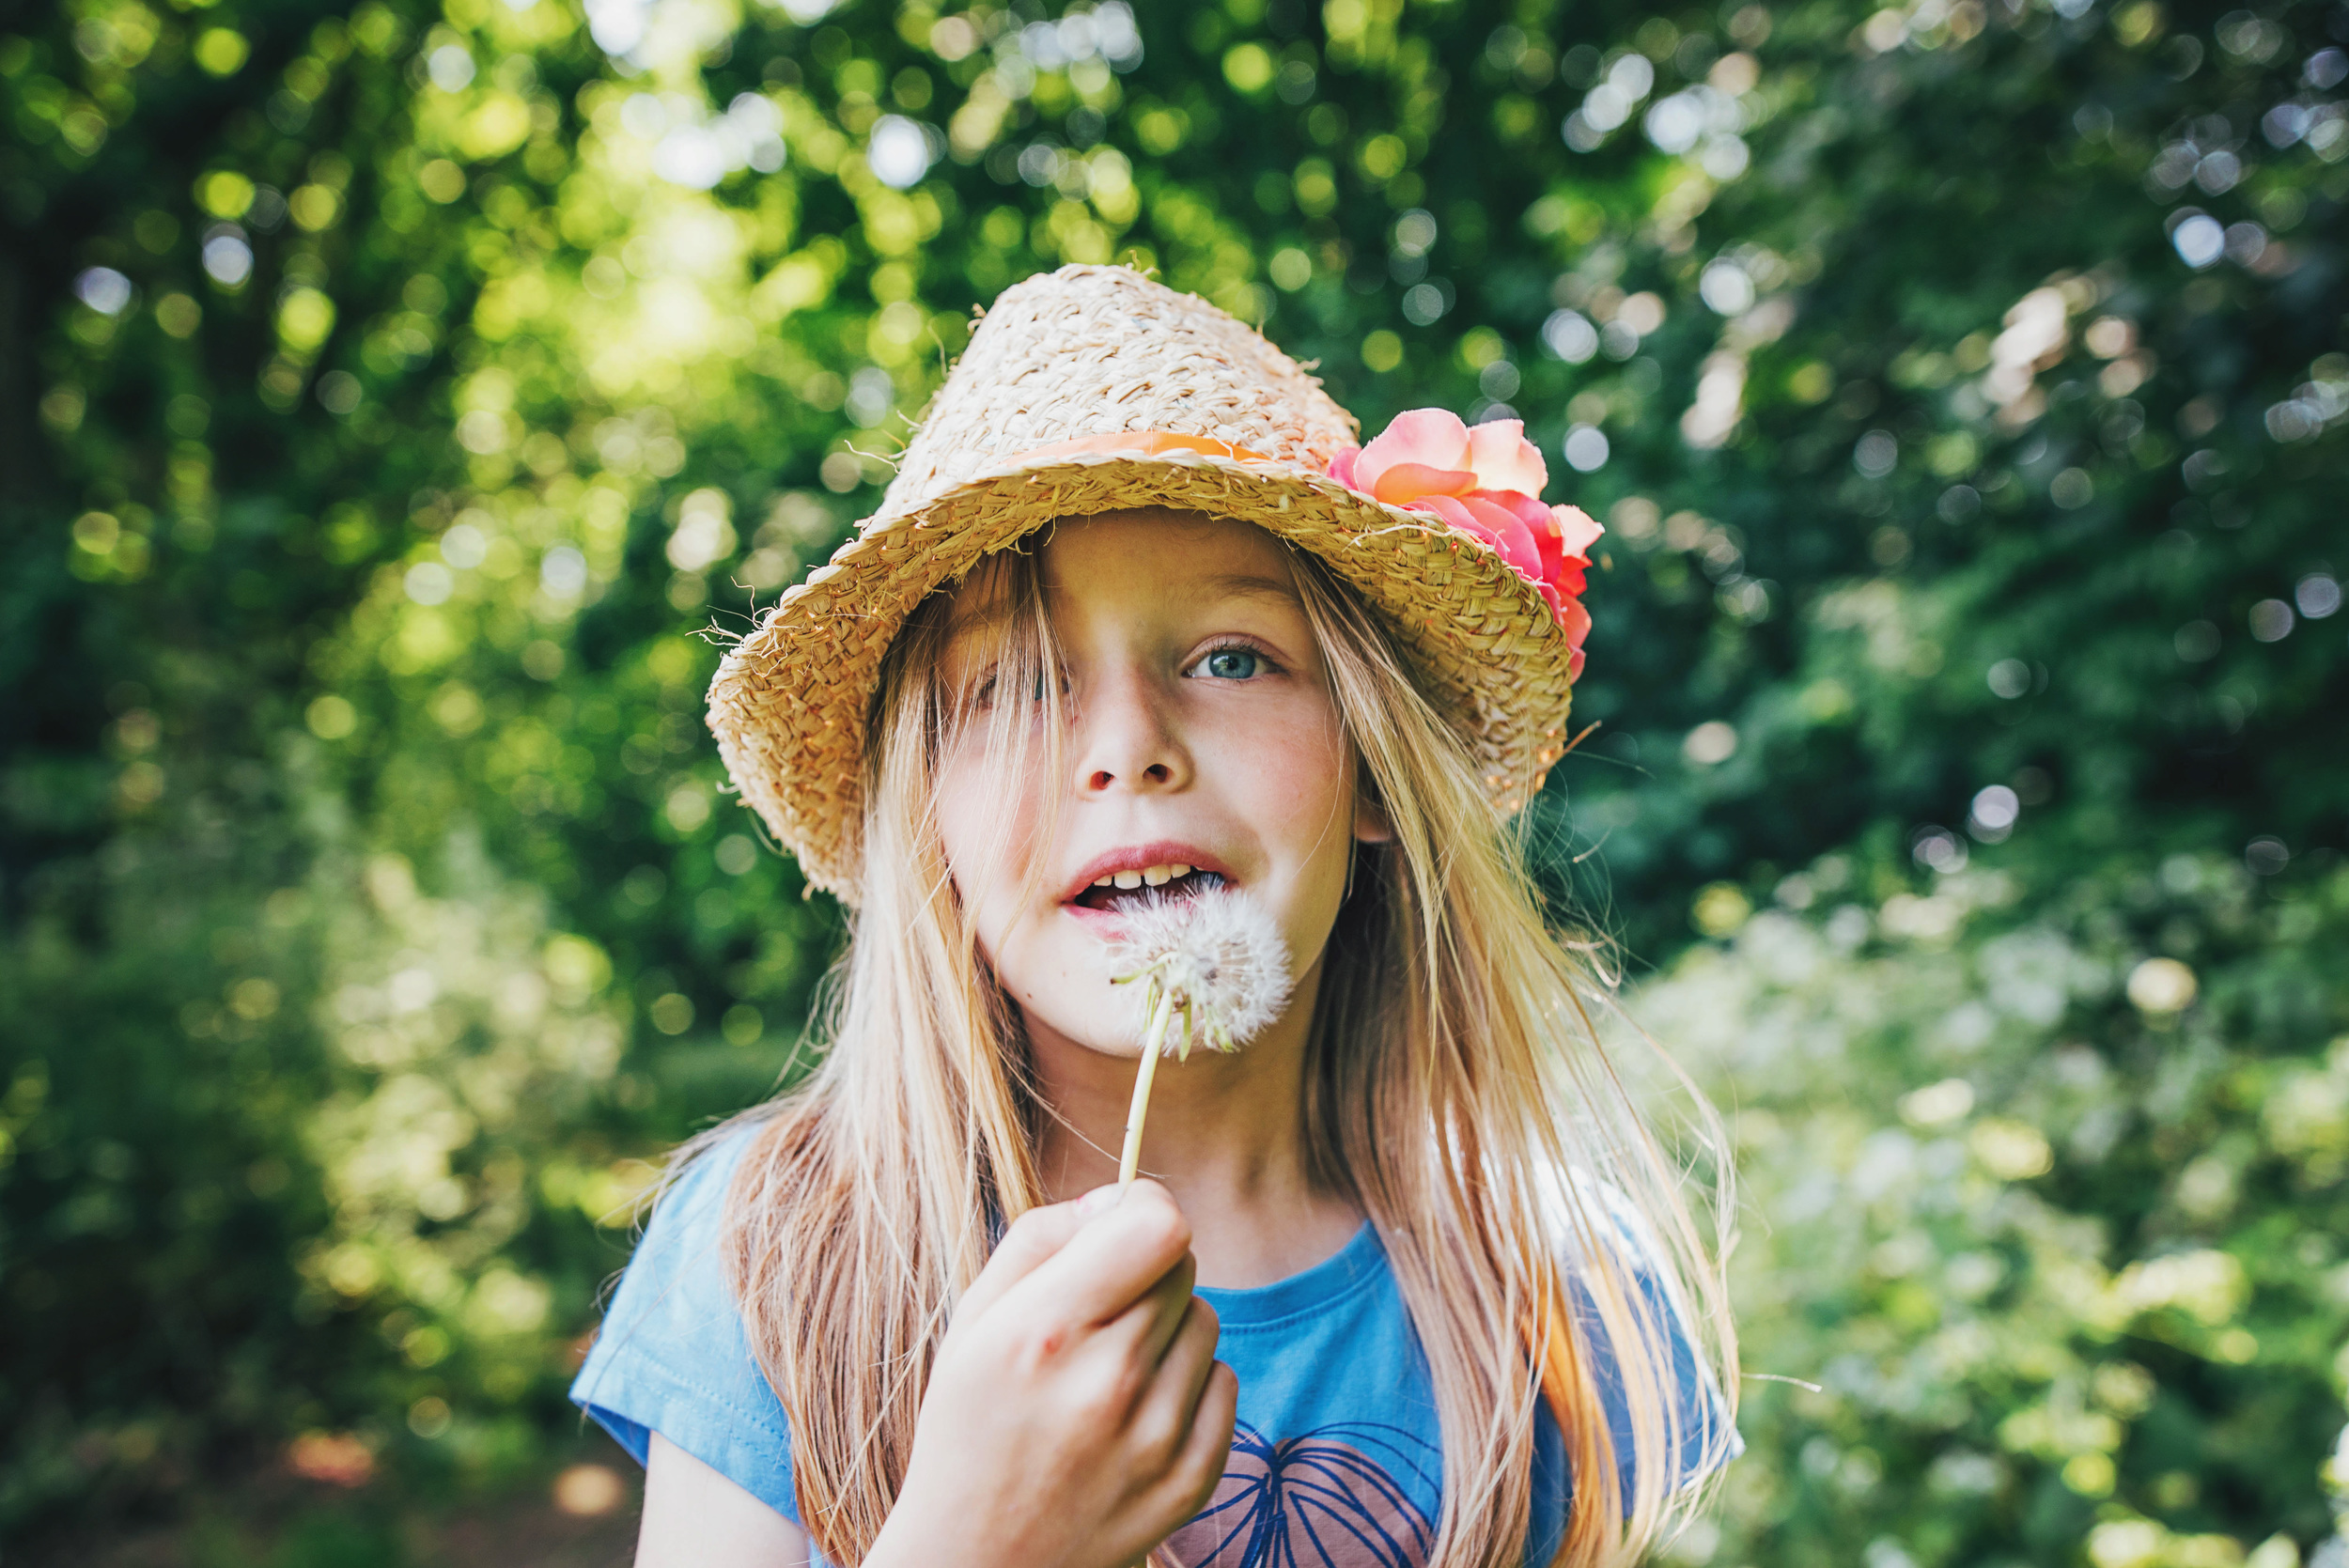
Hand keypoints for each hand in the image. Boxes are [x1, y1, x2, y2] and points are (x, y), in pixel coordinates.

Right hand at [867, 1180, 1236, 1567]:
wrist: (978, 1564)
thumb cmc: (970, 1429)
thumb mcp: (972, 1322)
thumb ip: (1041, 1239)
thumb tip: (1115, 1198)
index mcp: (1046, 1332)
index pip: (1157, 1225)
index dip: (1144, 1206)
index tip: (1119, 1226)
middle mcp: (1108, 1382)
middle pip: (1184, 1265)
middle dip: (1147, 1270)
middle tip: (1101, 1310)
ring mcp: (1156, 1438)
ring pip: (1206, 1321)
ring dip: (1167, 1328)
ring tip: (1111, 1369)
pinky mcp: (1190, 1480)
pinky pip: (1224, 1383)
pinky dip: (1189, 1386)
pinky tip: (1136, 1413)